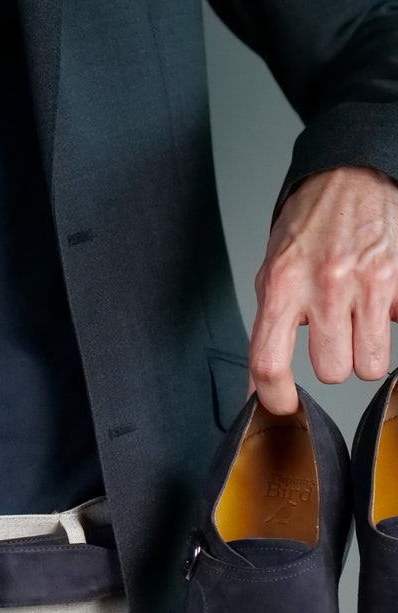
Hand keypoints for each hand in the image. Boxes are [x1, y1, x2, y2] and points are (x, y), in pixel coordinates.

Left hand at [249, 165, 397, 413]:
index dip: (274, 396)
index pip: (269, 362)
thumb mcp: (271, 274)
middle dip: (333, 363)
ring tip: (358, 324)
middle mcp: (325, 286)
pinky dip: (391, 324)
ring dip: (365, 353)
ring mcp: (370, 282)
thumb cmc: (307, 228)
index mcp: (282, 287)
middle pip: (333, 371)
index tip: (281, 403)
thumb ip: (267, 328)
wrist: (349, 178)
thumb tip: (259, 385)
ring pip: (371, 364)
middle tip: (332, 338)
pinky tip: (379, 303)